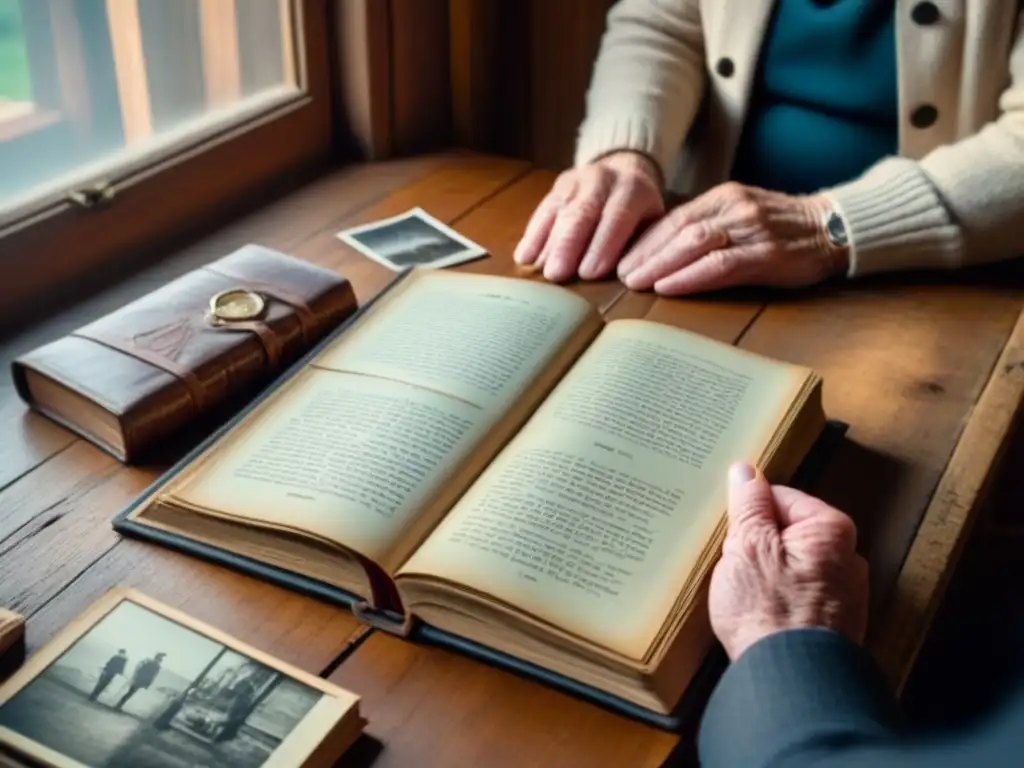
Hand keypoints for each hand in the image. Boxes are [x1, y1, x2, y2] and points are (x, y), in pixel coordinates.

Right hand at [513, 151, 664, 282]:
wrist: (622, 171)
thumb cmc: (639, 212)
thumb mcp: (652, 223)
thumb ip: (641, 245)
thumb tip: (627, 275)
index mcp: (632, 189)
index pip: (617, 217)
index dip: (602, 245)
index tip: (589, 274)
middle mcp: (601, 179)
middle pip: (582, 213)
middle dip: (568, 246)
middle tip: (557, 274)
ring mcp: (574, 181)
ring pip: (558, 212)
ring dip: (546, 243)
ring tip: (538, 270)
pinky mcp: (554, 188)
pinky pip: (541, 212)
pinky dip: (532, 235)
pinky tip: (524, 257)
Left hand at [617, 182, 847, 294]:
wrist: (834, 228)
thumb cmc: (781, 229)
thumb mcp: (740, 216)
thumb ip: (706, 227)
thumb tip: (659, 252)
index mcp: (724, 197)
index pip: (674, 218)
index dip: (644, 240)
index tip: (620, 259)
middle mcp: (735, 207)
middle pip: (678, 230)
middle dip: (645, 254)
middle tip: (620, 275)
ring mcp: (752, 229)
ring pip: (694, 244)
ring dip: (660, 265)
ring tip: (637, 283)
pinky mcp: (767, 254)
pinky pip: (721, 265)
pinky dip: (690, 276)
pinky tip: (669, 287)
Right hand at [709, 462, 868, 660]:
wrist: (790, 681)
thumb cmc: (768, 611)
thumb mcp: (747, 546)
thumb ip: (748, 505)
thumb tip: (745, 471)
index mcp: (831, 529)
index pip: (780, 498)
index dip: (748, 514)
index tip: (732, 534)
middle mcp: (848, 558)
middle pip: (787, 533)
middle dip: (757, 545)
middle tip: (735, 565)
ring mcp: (844, 595)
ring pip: (791, 566)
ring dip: (766, 575)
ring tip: (745, 595)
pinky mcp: (833, 625)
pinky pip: (798, 596)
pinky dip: (778, 601)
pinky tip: (759, 615)